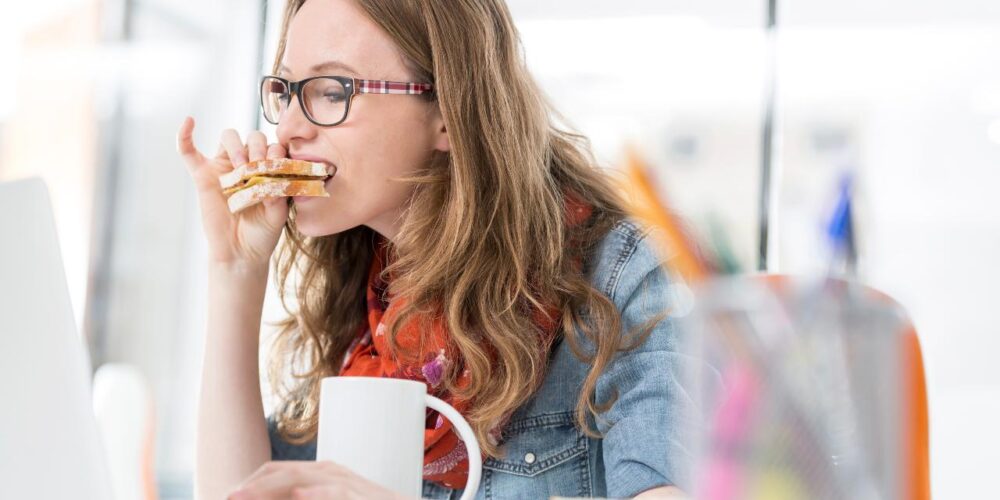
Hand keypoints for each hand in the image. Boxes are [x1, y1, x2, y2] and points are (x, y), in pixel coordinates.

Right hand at [176, 117, 289, 266]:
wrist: (241, 251)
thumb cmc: (262, 232)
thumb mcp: (278, 215)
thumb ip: (278, 197)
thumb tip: (273, 182)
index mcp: (268, 168)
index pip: (273, 146)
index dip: (276, 152)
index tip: (277, 167)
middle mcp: (247, 163)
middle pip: (252, 136)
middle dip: (257, 147)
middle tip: (258, 167)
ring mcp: (225, 167)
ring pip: (228, 137)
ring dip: (237, 146)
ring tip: (242, 168)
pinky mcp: (203, 176)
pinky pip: (189, 152)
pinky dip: (184, 136)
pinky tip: (188, 121)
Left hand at [227, 461, 412, 499]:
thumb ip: (305, 498)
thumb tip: (288, 498)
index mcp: (320, 475)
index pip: (276, 472)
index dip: (250, 484)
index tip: (227, 497)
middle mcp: (331, 473)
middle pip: (282, 473)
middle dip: (252, 487)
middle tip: (226, 497)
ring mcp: (347, 483)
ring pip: (301, 480)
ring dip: (269, 490)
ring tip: (244, 496)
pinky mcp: (363, 497)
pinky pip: (337, 493)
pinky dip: (317, 495)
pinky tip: (300, 496)